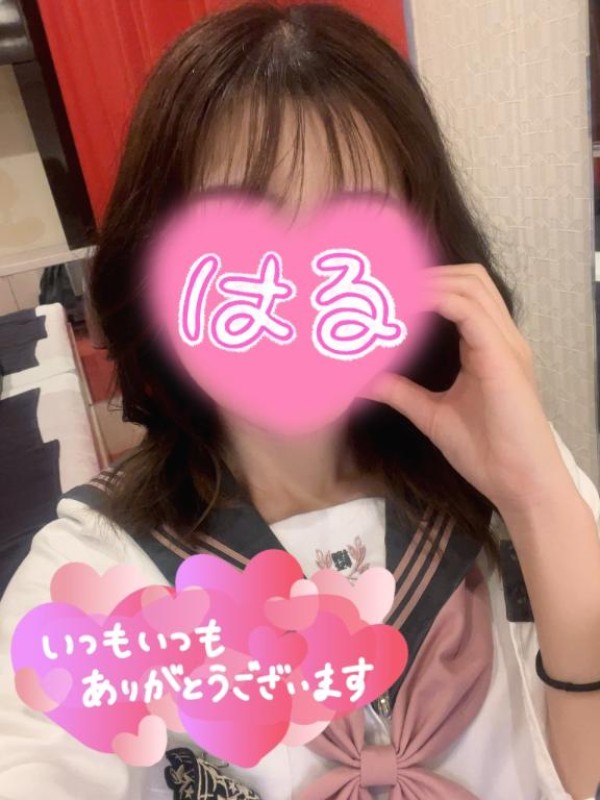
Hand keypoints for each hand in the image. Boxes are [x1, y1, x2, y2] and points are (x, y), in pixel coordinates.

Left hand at [364, 264, 571, 517]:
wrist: (519, 483)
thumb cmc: (486, 453)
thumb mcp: (433, 416)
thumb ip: (402, 393)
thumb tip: (366, 382)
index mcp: (489, 348)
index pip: (462, 294)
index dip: (425, 284)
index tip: (384, 289)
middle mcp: (501, 338)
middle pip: (470, 278)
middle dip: (428, 274)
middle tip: (385, 285)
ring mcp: (506, 344)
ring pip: (471, 285)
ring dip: (429, 283)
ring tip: (391, 293)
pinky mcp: (503, 357)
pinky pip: (469, 310)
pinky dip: (436, 301)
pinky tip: (407, 310)